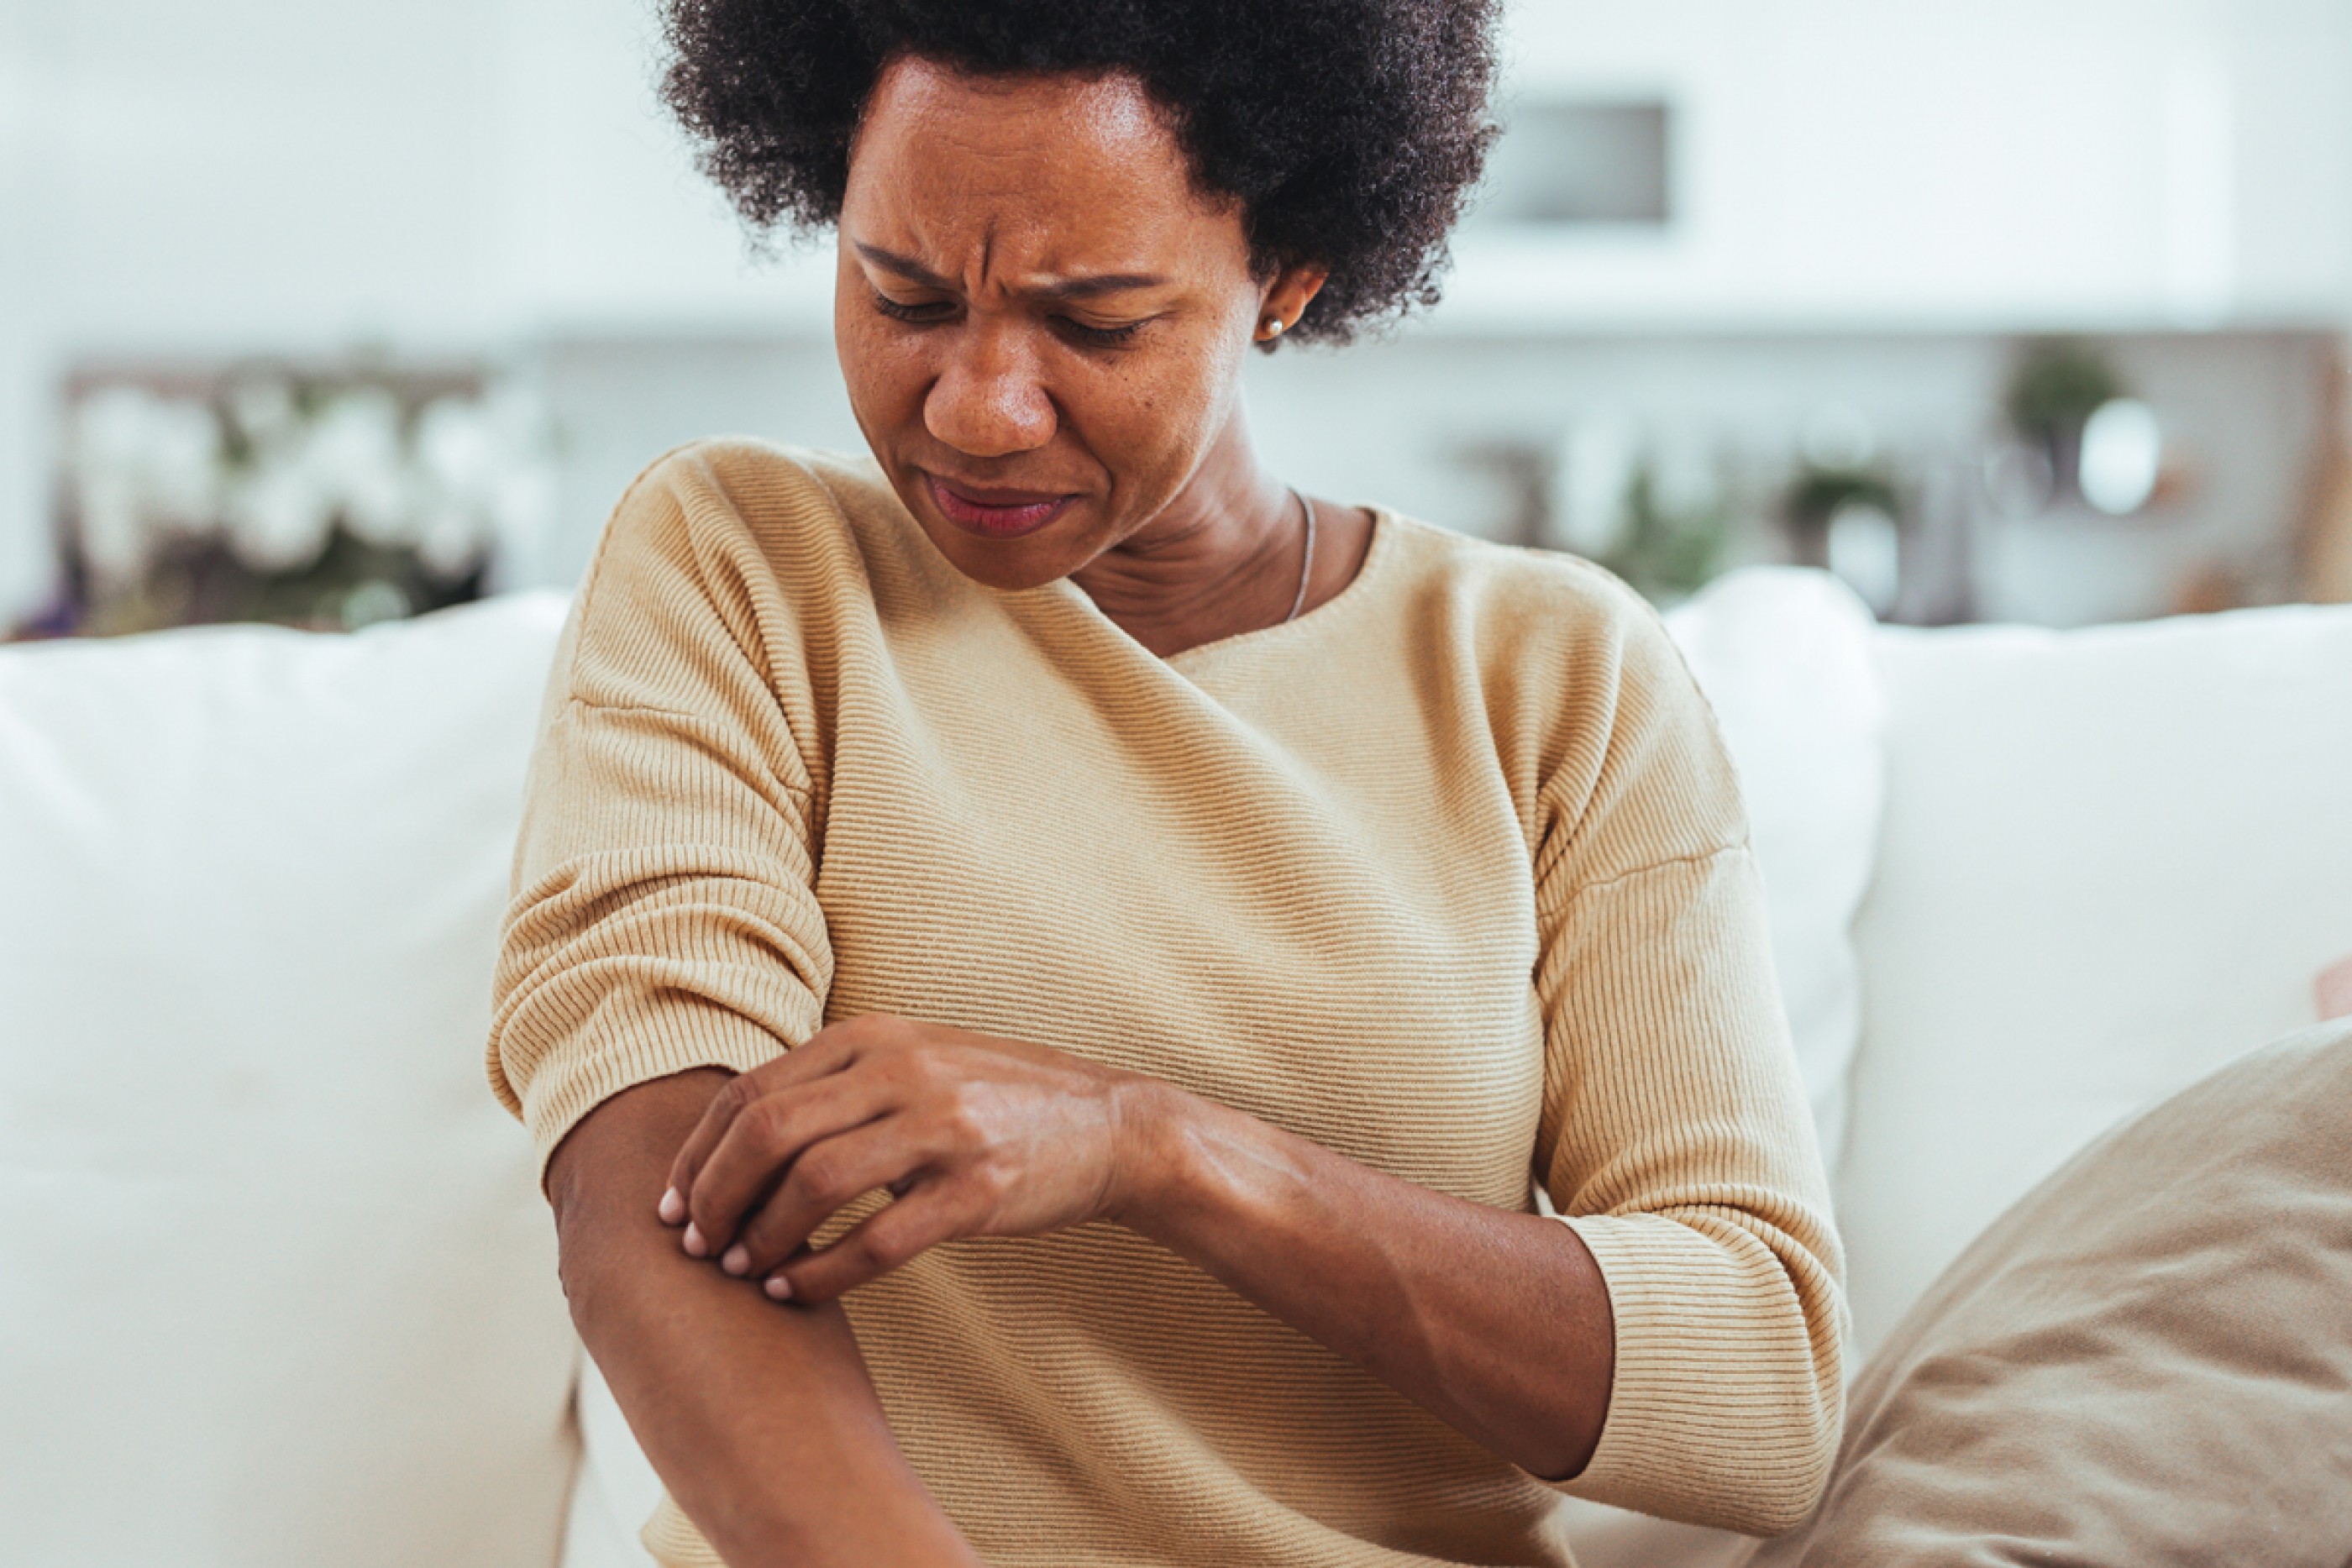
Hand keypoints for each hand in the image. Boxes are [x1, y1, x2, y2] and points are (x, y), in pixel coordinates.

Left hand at [660, 1014, 1156, 1303]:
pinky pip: (875, 1240)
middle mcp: (901, 1070)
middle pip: (767, 1133)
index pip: (751, 1091)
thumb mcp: (917, 1059)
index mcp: (874, 1037)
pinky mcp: (976, 1189)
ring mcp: (941, 1128)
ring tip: (742, 1270)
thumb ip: (839, 1079)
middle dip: (714, 1198)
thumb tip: (740, 1129)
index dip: (696, 1154)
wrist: (1113, 1124)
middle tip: (697, 1245)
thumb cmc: (1001, 1099)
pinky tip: (796, 1289)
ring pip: (812, 1184)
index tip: (673, 1203)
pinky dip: (820, 1272)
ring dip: (760, 1237)